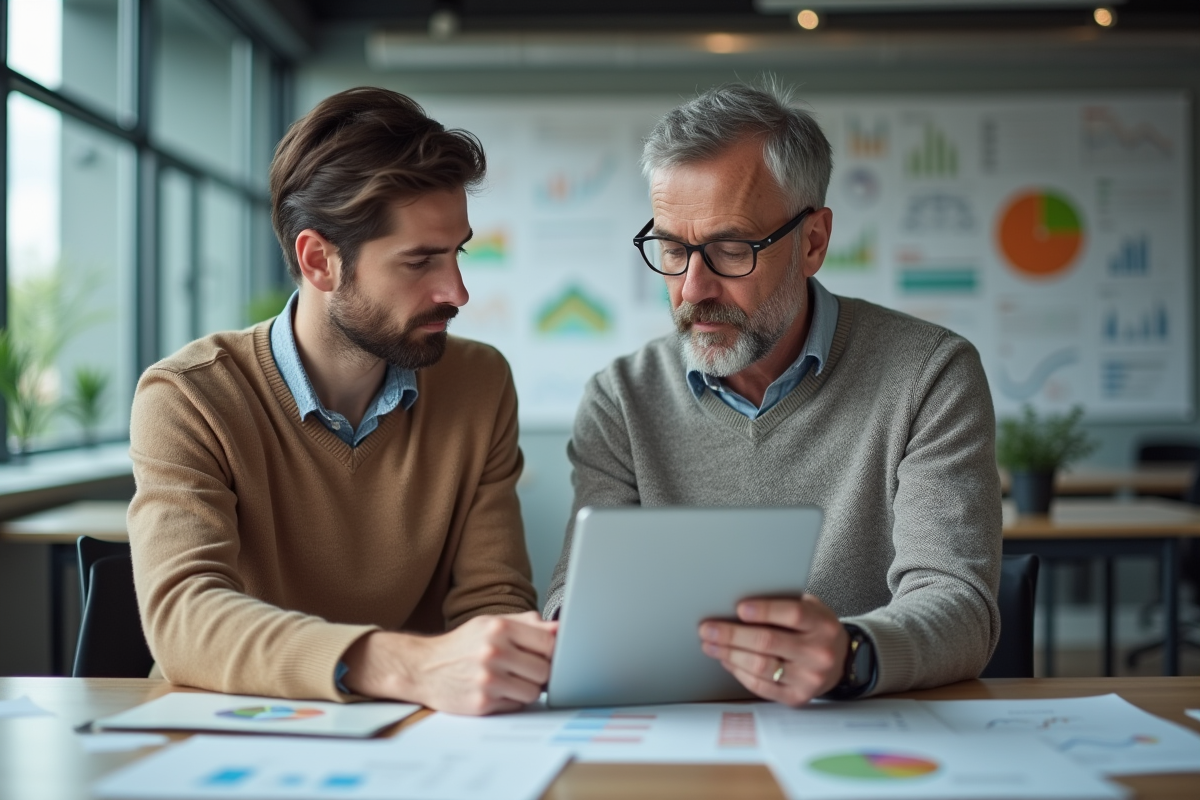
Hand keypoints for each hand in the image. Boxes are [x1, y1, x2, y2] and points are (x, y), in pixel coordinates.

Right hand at [341, 611, 556, 714]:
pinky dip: (511, 700)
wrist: (424, 668)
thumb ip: (527, 624)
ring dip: (527, 688)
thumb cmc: (463, 644)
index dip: (551, 652)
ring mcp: (488, 680)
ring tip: (511, 680)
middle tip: (526, 669)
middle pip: (544, 671)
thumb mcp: (491, 624)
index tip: (545, 655)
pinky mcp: (482, 703)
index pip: (548, 644)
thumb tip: (560, 629)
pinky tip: (497, 690)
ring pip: (533, 692)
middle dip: (540, 672)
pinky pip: (516, 706)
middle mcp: (493, 652)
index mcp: (499, 628)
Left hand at [698, 596, 848, 706]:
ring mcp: (809, 678)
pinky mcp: (797, 697)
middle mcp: (818, 653)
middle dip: (732, 635)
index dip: (764, 611)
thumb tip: (739, 604)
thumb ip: (783, 605)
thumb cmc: (816, 628)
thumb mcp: (811, 609)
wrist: (841, 661)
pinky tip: (727, 661)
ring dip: (729, 654)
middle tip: (708, 629)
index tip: (739, 608)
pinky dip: (739, 672)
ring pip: (760, 666)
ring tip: (711, 645)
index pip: (792, 614)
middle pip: (768, 642)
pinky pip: (761, 686)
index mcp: (823, 625)